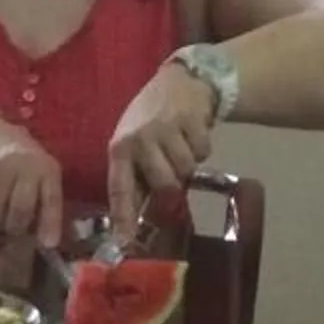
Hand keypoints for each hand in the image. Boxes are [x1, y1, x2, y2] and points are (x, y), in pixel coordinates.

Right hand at [0, 112, 66, 247]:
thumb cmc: (22, 162)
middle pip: (21, 210)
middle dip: (17, 227)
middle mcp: (26, 165)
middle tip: (16, 228)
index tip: (48, 245)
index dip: (50, 224)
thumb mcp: (41, 175)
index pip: (51, 199)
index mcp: (47, 169)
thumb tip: (48, 242)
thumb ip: (46, 203)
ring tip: (2, 210)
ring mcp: (0, 167)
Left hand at [106, 61, 217, 242]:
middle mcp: (139, 139)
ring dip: (189, 161)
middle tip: (172, 167)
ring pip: (186, 169)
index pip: (120, 188)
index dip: (123, 217)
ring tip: (180, 143)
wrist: (179, 81)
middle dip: (173, 183)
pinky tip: (192, 132)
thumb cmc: (151, 121)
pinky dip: (202, 147)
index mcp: (120, 148)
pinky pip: (203, 152)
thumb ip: (135, 177)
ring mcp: (165, 128)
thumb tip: (135, 221)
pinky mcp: (190, 119)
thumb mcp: (134, 144)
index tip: (124, 242)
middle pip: (165, 185)